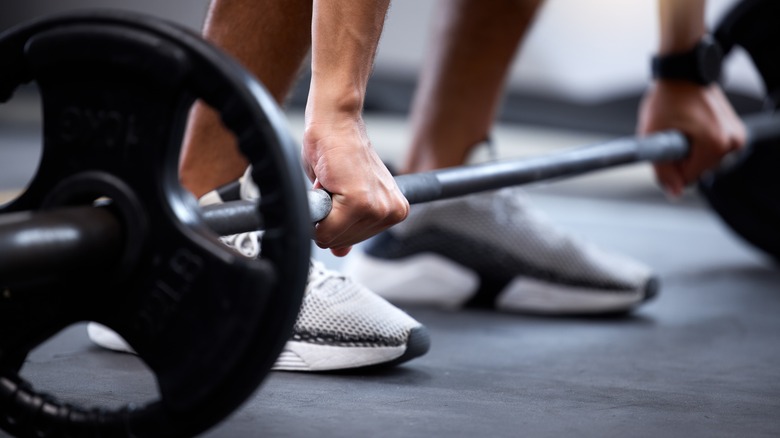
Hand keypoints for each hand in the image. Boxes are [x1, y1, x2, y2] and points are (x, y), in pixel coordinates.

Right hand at [302, 116, 408, 256]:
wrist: (335, 121)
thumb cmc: (337, 150)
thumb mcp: (345, 194)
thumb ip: (345, 224)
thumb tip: (339, 251)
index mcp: (394, 211)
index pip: (352, 241)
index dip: (334, 221)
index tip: (337, 194)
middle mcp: (391, 212)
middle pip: (341, 242)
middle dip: (327, 218)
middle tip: (333, 185)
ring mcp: (378, 209)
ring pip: (331, 237)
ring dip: (321, 211)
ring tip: (331, 182)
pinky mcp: (360, 202)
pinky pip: (325, 229)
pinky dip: (316, 208)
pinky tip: (327, 182)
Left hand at [637, 80, 745, 197]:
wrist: (683, 71)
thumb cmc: (668, 96)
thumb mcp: (653, 133)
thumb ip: (661, 168)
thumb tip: (673, 193)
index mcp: (715, 143)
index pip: (687, 178)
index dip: (669, 166)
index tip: (665, 143)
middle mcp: (732, 141)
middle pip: (699, 171)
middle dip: (681, 158)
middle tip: (673, 132)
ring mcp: (737, 137)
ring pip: (705, 163)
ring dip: (690, 152)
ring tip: (682, 127)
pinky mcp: (736, 132)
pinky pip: (713, 152)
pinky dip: (699, 145)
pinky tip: (692, 127)